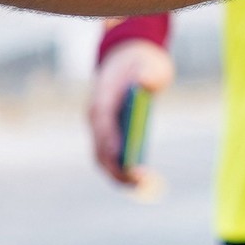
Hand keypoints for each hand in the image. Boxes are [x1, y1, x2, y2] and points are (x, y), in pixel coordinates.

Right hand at [89, 37, 174, 185]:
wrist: (128, 58)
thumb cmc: (140, 62)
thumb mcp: (148, 62)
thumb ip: (147, 71)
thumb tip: (144, 83)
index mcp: (103, 95)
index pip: (103, 122)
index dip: (111, 142)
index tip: (125, 161)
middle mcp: (95, 114)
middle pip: (100, 146)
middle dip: (117, 167)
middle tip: (140, 182)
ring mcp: (98, 126)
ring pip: (102, 157)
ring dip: (118, 175)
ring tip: (142, 187)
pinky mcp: (107, 133)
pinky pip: (110, 156)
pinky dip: (121, 170)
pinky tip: (139, 181)